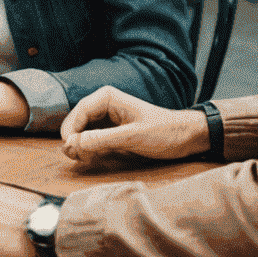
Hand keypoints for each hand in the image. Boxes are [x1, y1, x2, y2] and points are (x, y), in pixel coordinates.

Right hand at [60, 87, 207, 162]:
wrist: (186, 137)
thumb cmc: (164, 132)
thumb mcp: (132, 137)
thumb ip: (102, 140)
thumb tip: (73, 143)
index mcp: (107, 98)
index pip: (79, 111)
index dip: (71, 130)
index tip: (70, 149)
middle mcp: (104, 105)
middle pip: (77, 120)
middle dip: (73, 138)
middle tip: (75, 157)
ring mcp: (107, 118)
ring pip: (82, 130)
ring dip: (79, 144)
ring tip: (82, 158)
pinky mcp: (112, 130)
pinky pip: (92, 138)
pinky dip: (88, 148)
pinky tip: (91, 157)